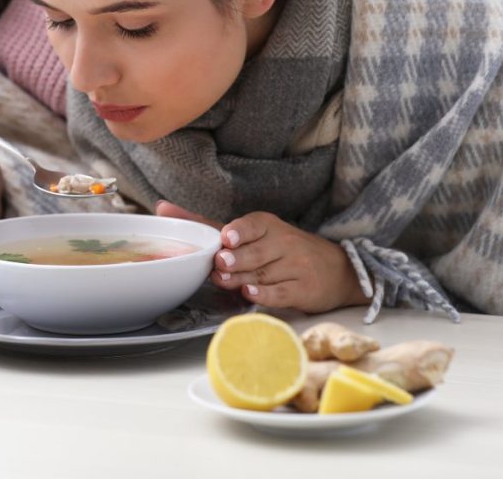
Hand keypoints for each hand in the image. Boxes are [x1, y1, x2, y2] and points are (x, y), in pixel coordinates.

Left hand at [155, 201, 368, 313]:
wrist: (339, 269)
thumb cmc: (285, 249)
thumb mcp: (254, 232)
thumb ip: (209, 224)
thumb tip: (163, 208)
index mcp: (267, 225)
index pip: (251, 224)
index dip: (239, 231)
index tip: (227, 237)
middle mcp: (282, 243)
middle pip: (253, 252)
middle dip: (235, 259)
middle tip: (219, 263)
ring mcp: (294, 267)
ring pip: (263, 273)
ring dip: (241, 278)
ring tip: (226, 279)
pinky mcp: (303, 289)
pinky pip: (280, 292)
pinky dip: (265, 294)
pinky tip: (251, 293)